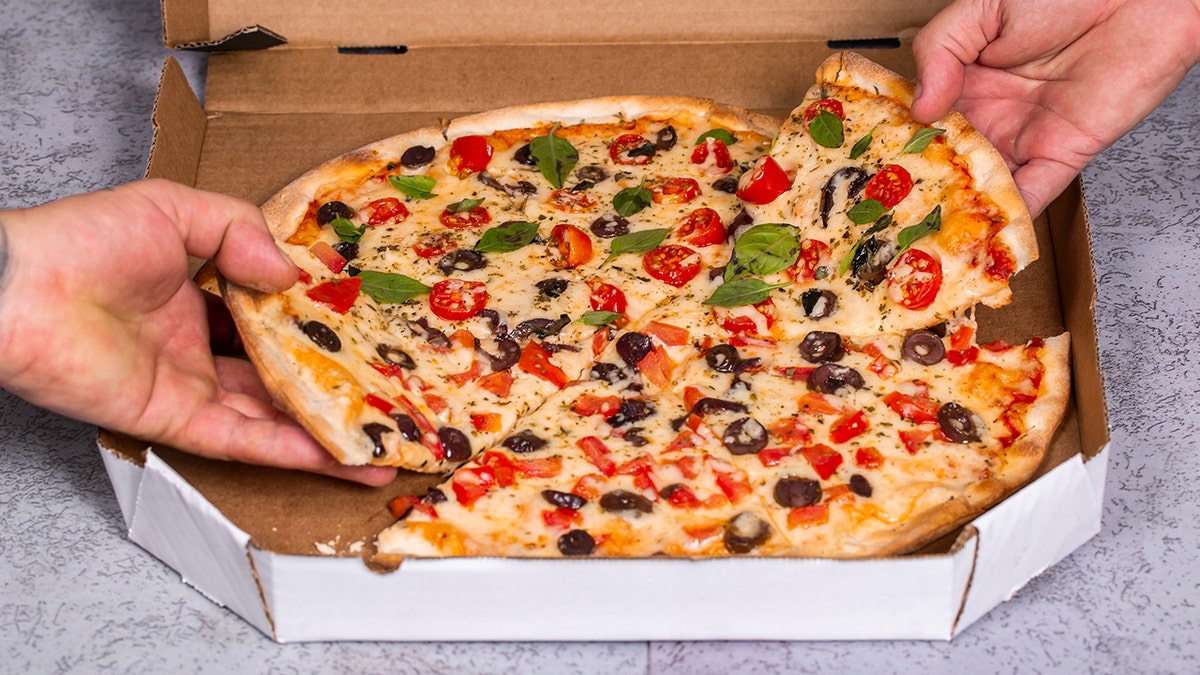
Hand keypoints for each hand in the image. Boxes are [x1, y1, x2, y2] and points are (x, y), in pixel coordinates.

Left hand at [0, 180, 395, 485]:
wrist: (16, 289)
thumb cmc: (84, 240)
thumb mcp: (175, 208)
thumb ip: (241, 232)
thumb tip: (295, 276)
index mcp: (199, 294)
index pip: (274, 316)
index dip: (323, 324)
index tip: (374, 328)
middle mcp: (200, 346)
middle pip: (283, 374)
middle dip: (338, 386)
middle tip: (395, 394)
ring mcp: (191, 387)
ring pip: (276, 416)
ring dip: (331, 431)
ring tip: (390, 440)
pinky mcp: (176, 421)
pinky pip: (247, 441)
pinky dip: (296, 452)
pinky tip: (345, 458)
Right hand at [911, 0, 1199, 215]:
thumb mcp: (981, 7)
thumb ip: (940, 51)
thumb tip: (920, 106)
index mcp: (965, 80)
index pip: (922, 123)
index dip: (896, 144)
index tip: (868, 167)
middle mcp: (991, 114)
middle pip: (947, 162)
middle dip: (920, 189)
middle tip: (887, 216)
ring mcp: (1025, 138)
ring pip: (982, 186)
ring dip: (957, 211)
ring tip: (923, 238)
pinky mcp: (1063, 155)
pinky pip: (1032, 196)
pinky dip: (1008, 220)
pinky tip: (981, 236)